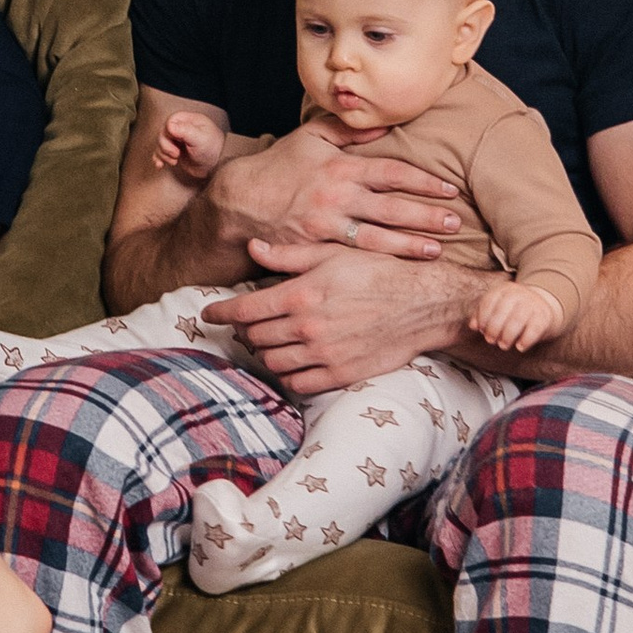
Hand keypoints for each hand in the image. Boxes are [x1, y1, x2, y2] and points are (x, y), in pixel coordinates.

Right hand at [151, 107, 226, 186]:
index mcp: (189, 121)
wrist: (217, 167)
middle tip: (176, 155)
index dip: (169, 133)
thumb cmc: (213, 150)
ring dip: (163, 154)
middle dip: (165, 146)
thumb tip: (169, 125)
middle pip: (163, 133)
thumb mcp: (200, 139)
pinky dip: (159, 159)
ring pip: (160, 144)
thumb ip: (185, 130)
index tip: (177, 143)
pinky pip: (161, 153)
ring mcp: (178, 141)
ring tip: (174, 161)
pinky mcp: (175, 153)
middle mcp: (182, 129)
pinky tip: (160, 165)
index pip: (170, 121)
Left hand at [204, 236, 473, 396]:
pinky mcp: (340, 374)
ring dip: (263, 352)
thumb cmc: (379, 272)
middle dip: (244, 330)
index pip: (245, 309)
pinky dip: (287, 375)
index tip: (209, 313)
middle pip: (255, 337)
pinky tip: (290, 362)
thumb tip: (253, 248)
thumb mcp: (333, 254)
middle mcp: (308, 328)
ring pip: (272, 362)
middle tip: (245, 323)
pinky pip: (298, 384)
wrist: (423, 304)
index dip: (221, 312)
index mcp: (302, 295)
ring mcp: (324, 355)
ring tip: (267, 340)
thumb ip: (289, 256)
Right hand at [218, 118, 463, 260]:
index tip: (448, 189)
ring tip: (437, 250)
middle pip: (392, 208)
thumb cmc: (277, 167)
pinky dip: (377, 263)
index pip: (392, 173)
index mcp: (340, 167)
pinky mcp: (314, 249)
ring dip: (410, 245)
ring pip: (377, 238)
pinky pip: (351, 257)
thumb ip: (348, 131)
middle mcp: (337, 196)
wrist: (238, 201)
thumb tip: (385, 125)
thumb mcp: (310, 137)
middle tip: (455, 222)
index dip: (423, 182)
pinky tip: (396, 268)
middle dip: (426, 216)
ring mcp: (326, 226)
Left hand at [470, 278, 564, 354]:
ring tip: (503, 345)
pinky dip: (525, 340)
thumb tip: (473, 326)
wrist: (545, 307)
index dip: (483, 318)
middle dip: (493, 329)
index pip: (489, 301)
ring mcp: (533, 303)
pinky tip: (520, 347)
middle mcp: (519, 293)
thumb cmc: (515, 310)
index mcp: (504, 289)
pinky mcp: (544, 316)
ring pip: (517, 320)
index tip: (481, 330)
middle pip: (502, 311)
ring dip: (507, 336)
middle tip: (491, 340)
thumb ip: (483, 314)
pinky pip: (534, 329)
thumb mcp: (498, 307)